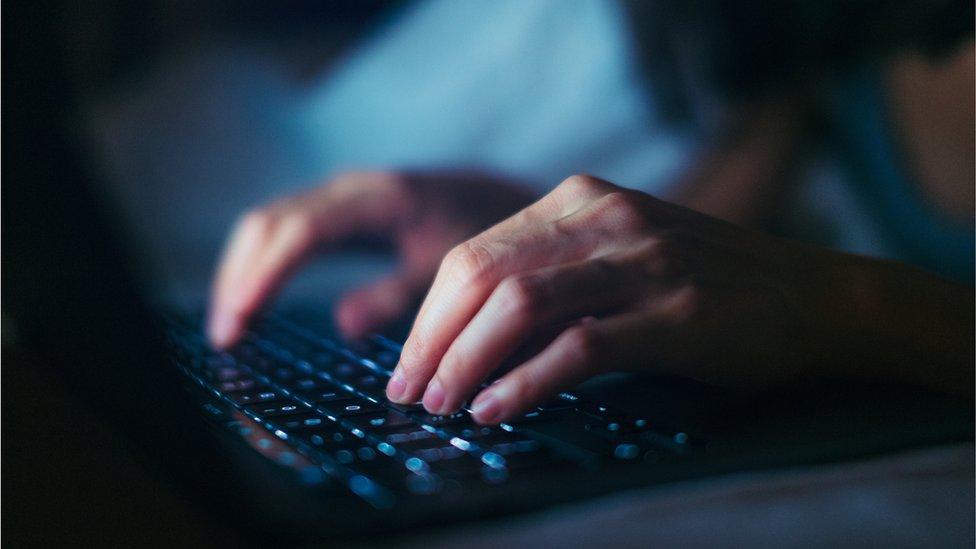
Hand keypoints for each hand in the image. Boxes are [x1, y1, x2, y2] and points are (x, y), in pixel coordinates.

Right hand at [208, 170, 533, 347]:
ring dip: (241, 273)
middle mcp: (348, 189)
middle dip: (239, 278)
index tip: (240, 318)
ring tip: (228, 329)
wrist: (497, 197)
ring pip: (266, 225)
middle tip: (225, 339)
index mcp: (378, 200)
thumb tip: (343, 324)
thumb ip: (400, 296)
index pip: (302, 231)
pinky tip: (251, 303)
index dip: (266, 274)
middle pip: (269, 224)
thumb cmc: (480, 233)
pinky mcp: (335, 210)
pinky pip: (281, 231)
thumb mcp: (448, 270)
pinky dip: (259, 265)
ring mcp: (337, 196)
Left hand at [386, 174, 974, 423]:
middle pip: (483, 273)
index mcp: (579, 199)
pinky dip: (525, 381)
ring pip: (520, 303)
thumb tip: (465, 339)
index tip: (408, 363)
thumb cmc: (706, 284)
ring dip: (465, 360)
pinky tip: (495, 412)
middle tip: (409, 393)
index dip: (428, 313)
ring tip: (441, 406)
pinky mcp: (677, 311)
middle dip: (432, 339)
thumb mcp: (619, 258)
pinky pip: (579, 345)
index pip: (474, 252)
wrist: (814, 296)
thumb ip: (551, 281)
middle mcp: (605, 217)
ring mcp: (643, 260)